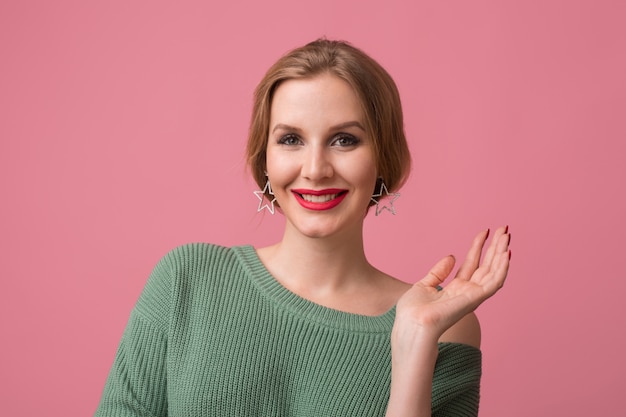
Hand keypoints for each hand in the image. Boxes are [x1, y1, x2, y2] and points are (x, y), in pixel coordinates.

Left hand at [394, 226, 510, 341]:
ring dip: (501, 253)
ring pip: (494, 271)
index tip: (484, 231)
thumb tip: (451, 257)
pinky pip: (494, 282)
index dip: (479, 247)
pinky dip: (502, 268)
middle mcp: (467, 292)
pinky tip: (506, 253)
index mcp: (456, 288)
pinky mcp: (475, 299)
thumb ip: (439, 272)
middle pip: (486, 265)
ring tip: (507, 235)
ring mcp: (472, 296)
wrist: (411, 324)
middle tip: (503, 228)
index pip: (472, 263)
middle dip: (495, 247)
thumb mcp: (425, 285)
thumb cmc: (413, 312)